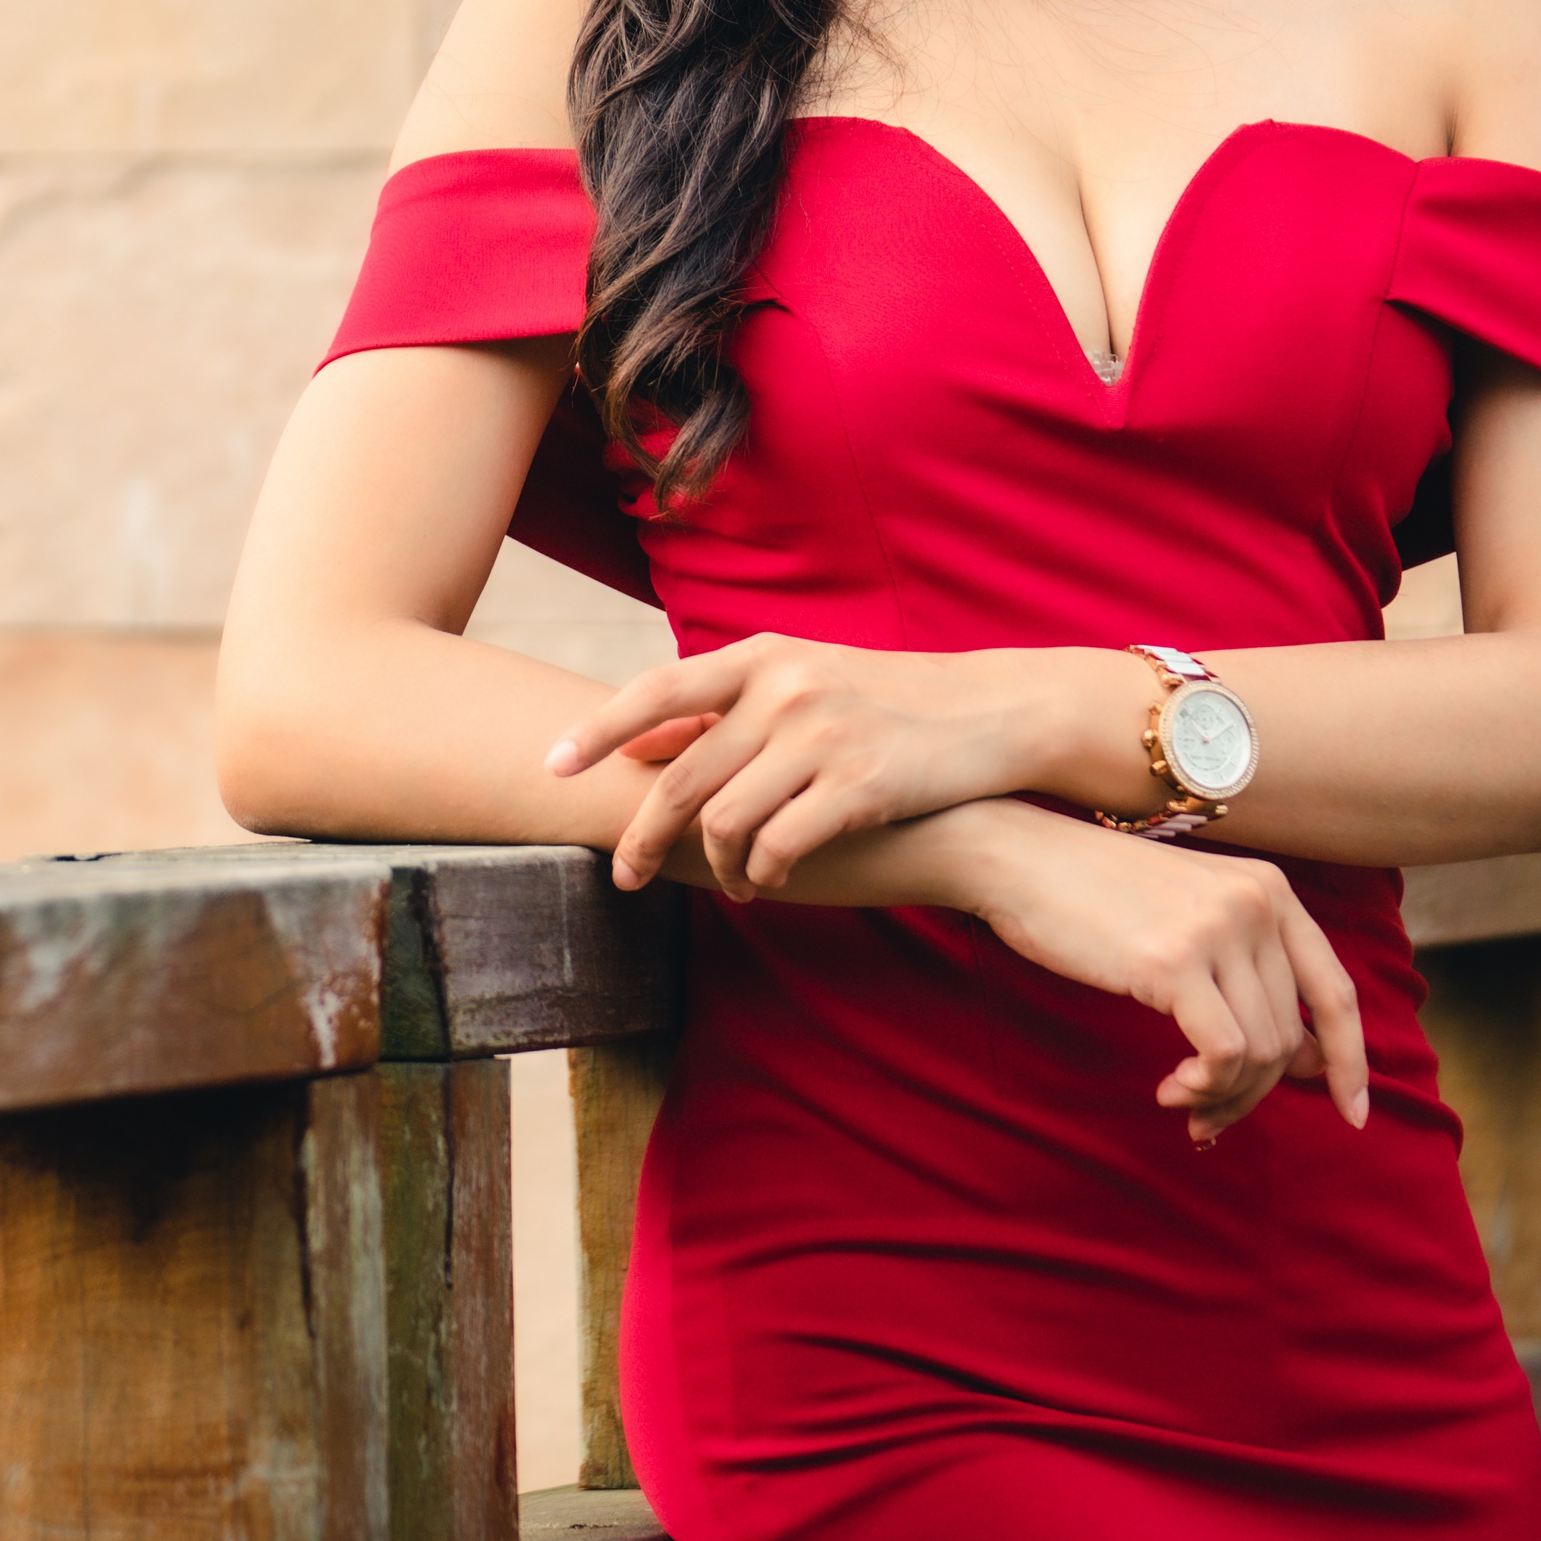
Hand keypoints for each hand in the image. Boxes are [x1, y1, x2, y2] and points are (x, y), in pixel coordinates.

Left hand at [546, 633, 1044, 896]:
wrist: (989, 712)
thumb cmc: (881, 702)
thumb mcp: (800, 682)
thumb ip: (723, 708)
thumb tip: (635, 747)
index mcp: (760, 655)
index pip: (655, 691)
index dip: (596, 730)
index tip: (551, 768)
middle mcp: (783, 688)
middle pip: (680, 778)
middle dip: (641, 836)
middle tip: (622, 873)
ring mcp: (821, 736)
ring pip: (724, 822)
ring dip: (715, 868)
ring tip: (727, 885)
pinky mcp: (860, 785)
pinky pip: (779, 847)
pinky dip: (762, 875)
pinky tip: (766, 884)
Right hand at [955, 807, 1369, 1145]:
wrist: (1017, 857)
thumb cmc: (1092, 896)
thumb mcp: (1189, 917)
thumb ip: (1248, 972)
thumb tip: (1304, 1060)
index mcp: (1270, 890)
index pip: (1334, 991)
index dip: (1350, 1060)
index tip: (1351, 1113)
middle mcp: (1257, 904)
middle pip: (1291, 1036)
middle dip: (1256, 1092)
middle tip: (1210, 1118)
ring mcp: (1218, 930)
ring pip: (1261, 1053)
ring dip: (1224, 1095)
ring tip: (1182, 1101)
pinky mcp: (1174, 961)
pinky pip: (1225, 1054)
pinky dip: (1206, 1086)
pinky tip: (1171, 1089)